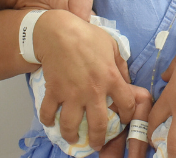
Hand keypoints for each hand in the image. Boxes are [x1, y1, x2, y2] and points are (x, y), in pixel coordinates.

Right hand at [33, 11, 134, 148]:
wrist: (59, 32)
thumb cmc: (87, 35)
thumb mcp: (112, 45)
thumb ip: (120, 65)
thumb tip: (126, 80)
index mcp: (111, 78)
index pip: (126, 105)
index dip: (127, 116)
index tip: (123, 119)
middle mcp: (93, 90)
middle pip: (98, 125)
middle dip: (98, 139)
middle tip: (97, 144)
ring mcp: (72, 93)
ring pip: (71, 125)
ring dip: (71, 135)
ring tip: (73, 138)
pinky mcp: (54, 91)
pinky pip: (49, 112)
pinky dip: (47, 120)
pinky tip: (50, 122)